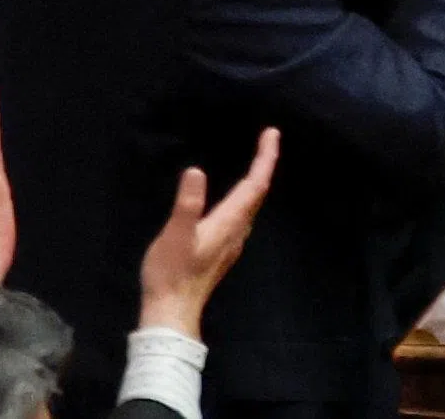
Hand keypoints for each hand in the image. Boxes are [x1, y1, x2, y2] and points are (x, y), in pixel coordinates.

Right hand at [136, 132, 281, 335]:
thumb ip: (187, 204)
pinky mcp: (221, 249)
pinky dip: (244, 196)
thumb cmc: (172, 272)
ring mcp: (230, 243)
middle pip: (257, 194)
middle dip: (264, 165)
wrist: (172, 310)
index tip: (272, 134)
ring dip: (256, 182)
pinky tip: (234, 198)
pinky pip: (240, 215)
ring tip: (256, 162)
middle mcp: (235, 232)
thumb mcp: (176, 235)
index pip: (254, 187)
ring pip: (250, 206)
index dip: (265, 159)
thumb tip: (196, 171)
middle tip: (267, 140)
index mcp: (228, 224)